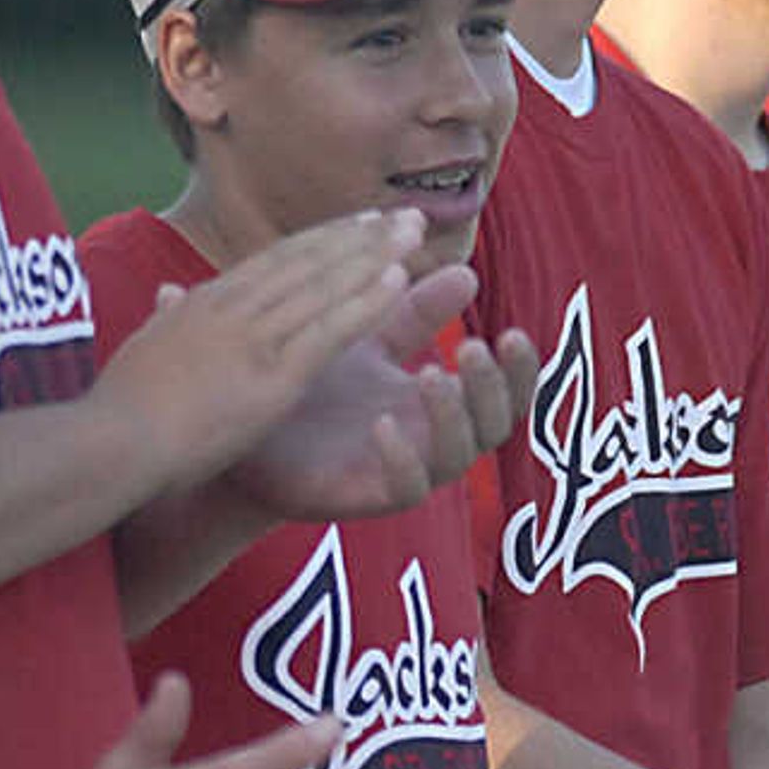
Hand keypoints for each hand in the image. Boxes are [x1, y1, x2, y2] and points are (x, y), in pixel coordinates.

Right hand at [98, 210, 426, 486]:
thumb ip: (165, 319)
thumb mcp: (144, 348)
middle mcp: (233, 309)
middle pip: (308, 260)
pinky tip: (398, 284)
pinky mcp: (271, 376)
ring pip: (325, 284)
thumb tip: (167, 294)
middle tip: (401, 216)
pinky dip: (365, 303)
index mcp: (205, 304)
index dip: (322, 240)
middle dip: (358, 236)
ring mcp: (254, 339)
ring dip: (374, 256)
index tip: (357, 224)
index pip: (274, 261)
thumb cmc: (119, 410)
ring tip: (411, 232)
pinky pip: (329, 331)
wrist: (111, 443)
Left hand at [232, 267, 540, 522]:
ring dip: (452, 416)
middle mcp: (432, 436)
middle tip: (473, 348)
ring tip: (431, 375)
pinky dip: (402, 459)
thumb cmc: (313, 381)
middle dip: (492, 387)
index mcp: (440, 398)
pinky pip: (404, 489)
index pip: (504, 391)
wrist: (249, 427)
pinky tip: (383, 425)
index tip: (513, 332)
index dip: (519, 368)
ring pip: (457, 457)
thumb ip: (417, 311)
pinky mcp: (366, 495)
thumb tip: (467, 272)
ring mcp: (403, 468)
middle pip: (495, 424)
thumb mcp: (369, 336)